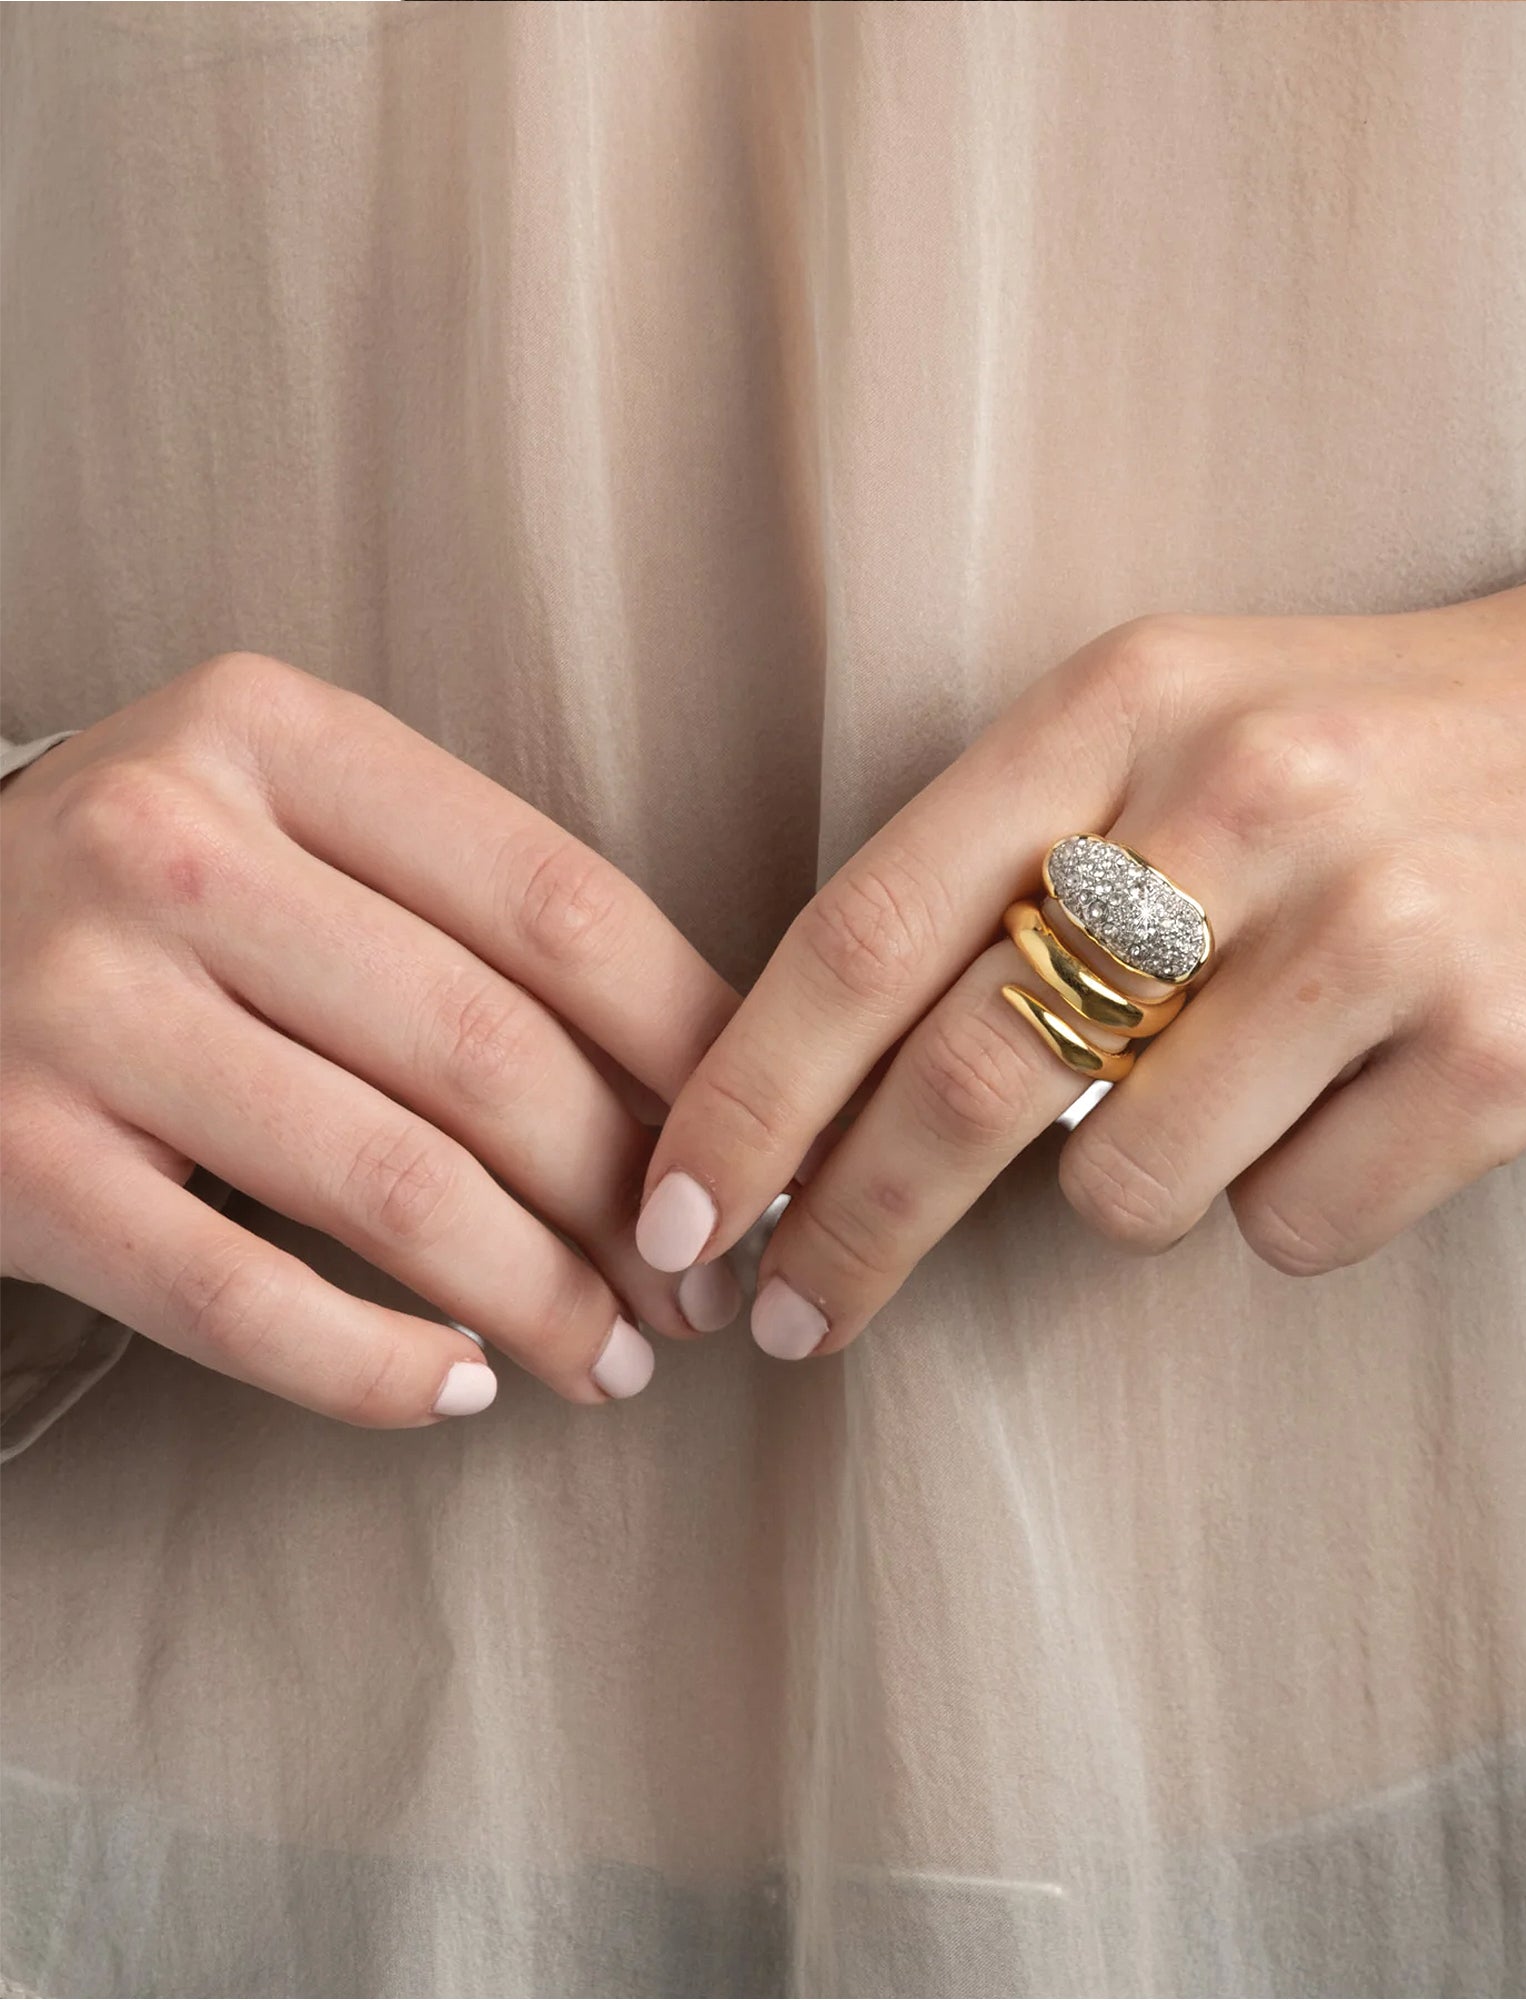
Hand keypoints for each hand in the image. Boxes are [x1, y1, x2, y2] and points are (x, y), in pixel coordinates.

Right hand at [1, 653, 741, 1422]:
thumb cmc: (143, 901)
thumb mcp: (285, 824)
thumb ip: (461, 911)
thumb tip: (698, 1085)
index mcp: (275, 735)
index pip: (556, 904)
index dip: (694, 1047)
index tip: (761, 1146)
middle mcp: (168, 846)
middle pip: (491, 1055)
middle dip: (635, 1202)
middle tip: (703, 1287)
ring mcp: (78, 1003)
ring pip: (391, 1186)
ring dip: (544, 1299)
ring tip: (617, 1356)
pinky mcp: (10, 1158)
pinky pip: (242, 1302)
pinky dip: (380, 1370)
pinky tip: (464, 1388)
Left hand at [635, 575, 1525, 1358]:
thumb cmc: (1359, 751)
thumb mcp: (1173, 733)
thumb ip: (1010, 869)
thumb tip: (822, 1094)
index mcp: (1122, 702)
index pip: (868, 927)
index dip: (747, 1094)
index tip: (675, 1214)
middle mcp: (1244, 795)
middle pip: (964, 1075)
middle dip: (848, 1229)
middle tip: (788, 1320)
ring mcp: (1385, 921)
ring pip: (1129, 1185)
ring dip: (1138, 1186)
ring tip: (1239, 1087)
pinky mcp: (1506, 1046)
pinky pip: (1292, 1227)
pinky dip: (1292, 1203)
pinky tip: (1361, 1103)